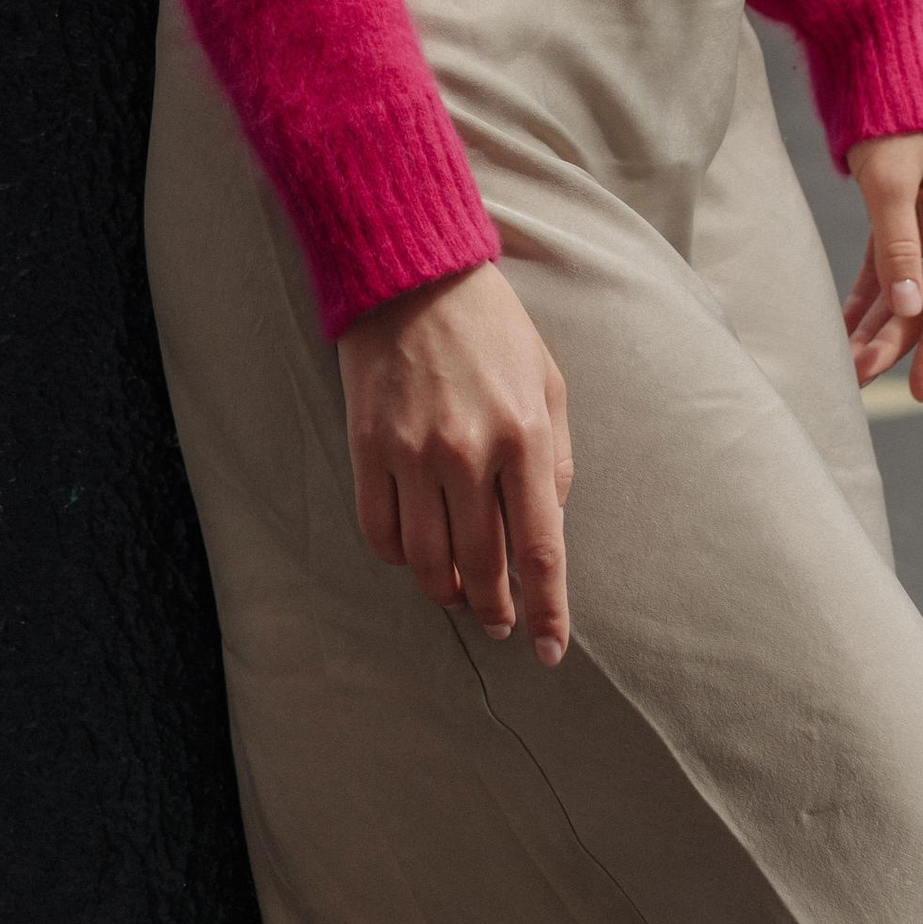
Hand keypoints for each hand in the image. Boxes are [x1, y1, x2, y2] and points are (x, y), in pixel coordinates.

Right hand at [336, 262, 573, 665]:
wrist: (411, 273)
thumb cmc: (491, 327)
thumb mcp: (546, 380)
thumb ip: (555, 457)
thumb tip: (548, 527)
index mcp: (524, 434)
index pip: (540, 548)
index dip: (547, 609)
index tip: (549, 650)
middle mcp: (469, 452)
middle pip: (484, 567)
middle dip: (495, 608)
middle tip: (500, 621)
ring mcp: (412, 454)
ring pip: (428, 562)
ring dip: (446, 591)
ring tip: (458, 594)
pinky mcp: (367, 448)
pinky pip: (379, 533)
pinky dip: (398, 559)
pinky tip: (414, 553)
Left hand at [843, 130, 922, 402]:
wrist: (879, 71)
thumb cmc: (892, 122)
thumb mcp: (891, 185)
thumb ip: (898, 247)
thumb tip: (907, 312)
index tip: (917, 387)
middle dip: (893, 342)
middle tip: (857, 378)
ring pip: (904, 292)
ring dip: (877, 328)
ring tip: (846, 366)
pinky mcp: (902, 221)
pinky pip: (887, 272)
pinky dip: (867, 301)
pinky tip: (845, 331)